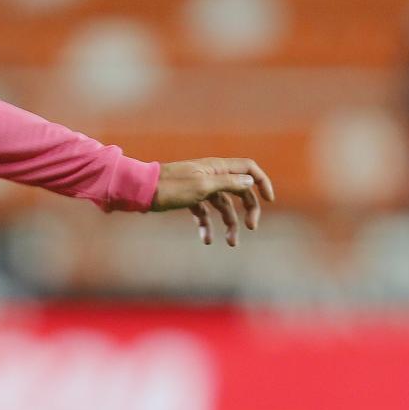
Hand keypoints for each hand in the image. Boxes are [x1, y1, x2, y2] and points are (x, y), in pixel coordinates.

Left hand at [151, 158, 276, 246]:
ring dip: (228, 223)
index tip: (269, 200)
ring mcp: (199, 187)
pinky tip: (207, 239)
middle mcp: (211, 175)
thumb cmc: (170, 187)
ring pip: (222, 205)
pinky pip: (204, 212)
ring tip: (231, 242)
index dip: (261, 182)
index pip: (248, 169)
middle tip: (252, 227)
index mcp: (217, 167)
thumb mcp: (202, 186)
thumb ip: (228, 183)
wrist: (139, 191)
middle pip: (239, 190)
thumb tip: (250, 183)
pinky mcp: (188, 198)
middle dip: (248, 209)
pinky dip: (207, 225)